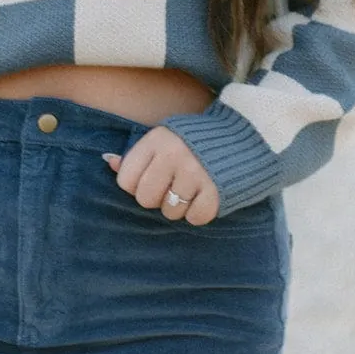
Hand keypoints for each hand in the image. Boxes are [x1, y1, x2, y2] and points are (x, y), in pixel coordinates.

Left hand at [103, 127, 219, 226]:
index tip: (153, 177)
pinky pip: (195, 218)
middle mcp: (173, 155)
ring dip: (180, 207)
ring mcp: (195, 172)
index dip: (137, 185)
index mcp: (156, 140)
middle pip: (145, 199)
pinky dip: (200, 212)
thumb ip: (137, 154)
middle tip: (173, 185)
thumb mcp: (164, 138)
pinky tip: (205, 196)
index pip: (126, 181)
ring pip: (170, 212)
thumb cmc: (195, 141)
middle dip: (158, 198)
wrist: (245, 135)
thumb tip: (109, 162)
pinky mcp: (216, 190)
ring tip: (192, 189)